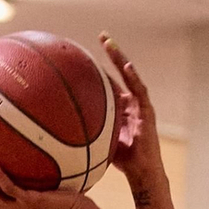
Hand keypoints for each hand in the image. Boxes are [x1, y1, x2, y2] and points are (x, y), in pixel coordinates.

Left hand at [100, 35, 164, 197]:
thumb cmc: (122, 161)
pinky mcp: (148, 112)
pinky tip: (126, 66)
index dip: (98, 67)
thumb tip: (59, 133)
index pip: (109, 81)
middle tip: (102, 36)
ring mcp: (140, 105)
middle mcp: (131, 102)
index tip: (85, 53)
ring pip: (130, 75)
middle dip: (112, 53)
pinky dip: (134, 78)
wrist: (142, 173)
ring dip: (120, 58)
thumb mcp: (99, 143)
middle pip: (120, 72)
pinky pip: (141, 91)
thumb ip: (85, 133)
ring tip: (109, 44)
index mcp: (120, 107)